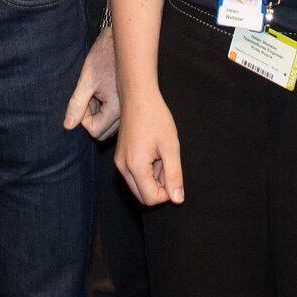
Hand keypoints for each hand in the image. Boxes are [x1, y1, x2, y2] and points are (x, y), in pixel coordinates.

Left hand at [63, 28, 119, 139]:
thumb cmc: (103, 57)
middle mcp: (126, 112)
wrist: (120, 41)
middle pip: (102, 132)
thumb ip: (77, 104)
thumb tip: (68, 126)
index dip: (83, 117)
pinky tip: (102, 92)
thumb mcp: (86, 80)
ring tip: (96, 93)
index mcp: (117, 108)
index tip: (84, 98)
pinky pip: (113, 118)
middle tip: (89, 96)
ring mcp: (128, 109)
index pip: (94, 130)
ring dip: (97, 114)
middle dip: (91, 117)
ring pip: (107, 126)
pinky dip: (104, 109)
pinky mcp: (127, 103)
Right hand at [114, 89, 182, 204]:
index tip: (174, 174)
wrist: (138, 96)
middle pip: (143, 197)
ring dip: (153, 179)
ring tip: (161, 156)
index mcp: (135, 167)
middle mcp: (122, 168)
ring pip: (138, 186)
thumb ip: (174, 175)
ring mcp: (119, 162)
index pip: (151, 199)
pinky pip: (134, 175)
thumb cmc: (156, 118)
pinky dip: (146, 171)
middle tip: (168, 164)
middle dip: (159, 188)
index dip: (167, 193)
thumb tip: (177, 200)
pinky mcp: (120, 157)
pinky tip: (154, 153)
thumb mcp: (171, 147)